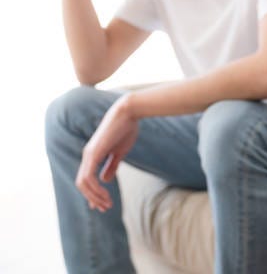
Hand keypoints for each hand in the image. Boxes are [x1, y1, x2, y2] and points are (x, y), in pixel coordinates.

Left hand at [76, 95, 138, 211]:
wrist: (128, 113)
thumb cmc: (126, 129)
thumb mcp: (119, 152)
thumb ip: (111, 165)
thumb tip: (105, 180)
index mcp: (93, 155)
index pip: (87, 179)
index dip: (93, 194)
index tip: (102, 205)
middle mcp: (87, 156)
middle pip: (82, 184)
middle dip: (93, 198)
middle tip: (105, 208)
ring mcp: (88, 154)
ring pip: (83, 183)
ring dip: (94, 197)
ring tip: (107, 204)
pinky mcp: (93, 154)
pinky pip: (88, 177)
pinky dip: (95, 189)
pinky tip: (106, 193)